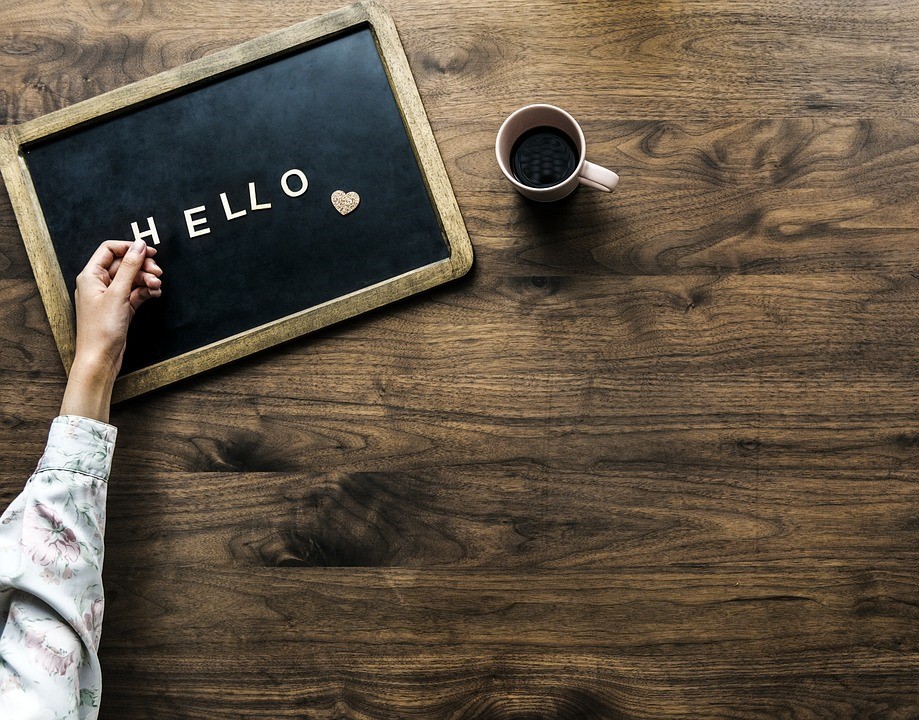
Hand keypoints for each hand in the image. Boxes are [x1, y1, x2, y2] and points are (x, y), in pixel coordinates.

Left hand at [60, 238, 162, 421]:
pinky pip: (136, 293)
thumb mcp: (118, 293)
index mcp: (91, 276)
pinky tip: (155, 294)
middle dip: (143, 266)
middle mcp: (99, 284)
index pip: (110, 250)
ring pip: (132, 279)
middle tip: (158, 272)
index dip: (130, 248)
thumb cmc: (101, 329)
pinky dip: (146, 291)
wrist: (100, 358)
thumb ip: (130, 267)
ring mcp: (110, 296)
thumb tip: (140, 245)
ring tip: (157, 286)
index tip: (149, 251)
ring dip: (147, 280)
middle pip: (124, 264)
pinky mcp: (121, 308)